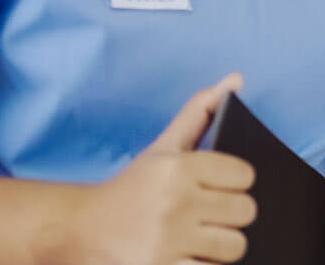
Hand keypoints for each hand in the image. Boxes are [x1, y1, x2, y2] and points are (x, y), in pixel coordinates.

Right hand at [37, 75, 259, 264]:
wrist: (79, 230)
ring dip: (222, 247)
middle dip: (231, 216)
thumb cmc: (130, 188)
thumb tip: (237, 78)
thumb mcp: (162, 149)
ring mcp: (168, 241)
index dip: (236, 184)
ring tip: (200, 240)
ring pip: (235, 246)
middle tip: (210, 217)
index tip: (219, 189)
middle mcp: (175, 202)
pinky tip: (188, 257)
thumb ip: (199, 112)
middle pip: (245, 212)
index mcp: (178, 167)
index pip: (245, 175)